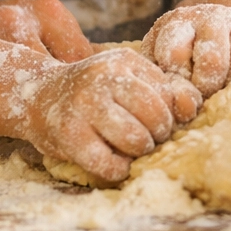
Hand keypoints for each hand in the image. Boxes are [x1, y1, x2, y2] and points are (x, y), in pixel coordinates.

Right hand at [22, 48, 201, 182]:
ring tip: (133, 150)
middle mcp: (103, 77)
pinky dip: (118, 169)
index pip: (167, 93)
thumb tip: (192, 109)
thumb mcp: (127, 78)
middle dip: (159, 135)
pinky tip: (116, 164)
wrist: (39, 96)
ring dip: (140, 152)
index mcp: (123, 60)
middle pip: (156, 116)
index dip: (171, 115)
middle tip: (148, 139)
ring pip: (136, 139)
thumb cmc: (95, 92)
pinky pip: (108, 162)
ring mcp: (84, 105)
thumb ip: (162, 89)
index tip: (160, 123)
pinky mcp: (68, 134)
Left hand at [140, 3, 230, 95]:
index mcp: (180, 22)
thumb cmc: (184, 53)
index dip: (177, 81)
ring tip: (222, 87)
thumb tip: (186, 108)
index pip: (174, 54)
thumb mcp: (164, 61)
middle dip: (207, 86)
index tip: (179, 88)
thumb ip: (167, 85)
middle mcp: (213, 16)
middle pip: (213, 59)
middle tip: (203, 93)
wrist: (220, 23)